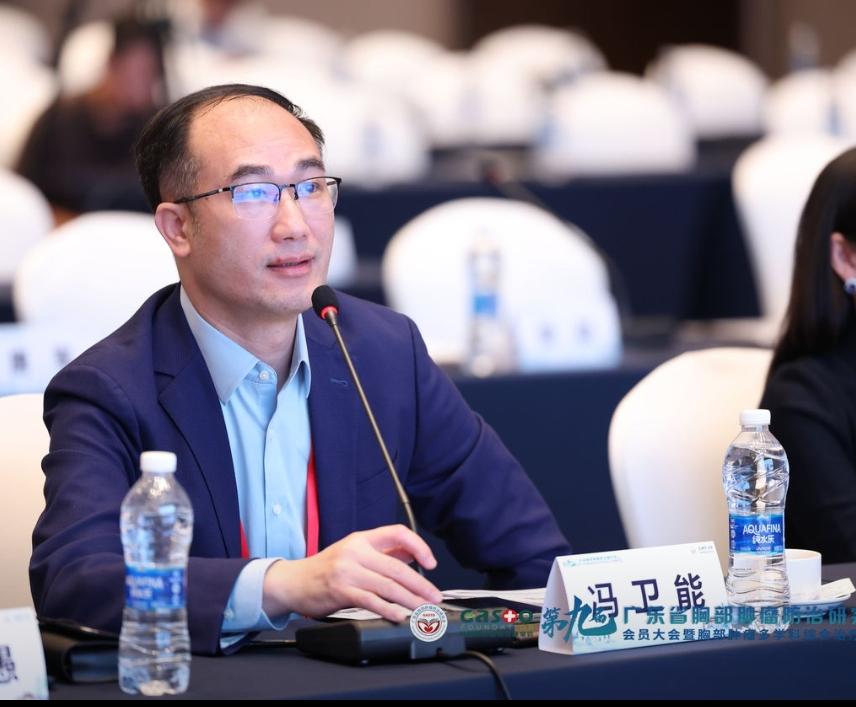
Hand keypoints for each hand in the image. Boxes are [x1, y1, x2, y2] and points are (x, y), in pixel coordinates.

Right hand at [261, 524, 442, 621]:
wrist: (293, 581)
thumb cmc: (325, 568)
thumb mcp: (354, 552)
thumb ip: (382, 552)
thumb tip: (413, 554)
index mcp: (362, 538)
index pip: (398, 533)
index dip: (419, 546)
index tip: (430, 562)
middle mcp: (356, 551)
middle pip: (397, 566)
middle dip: (420, 584)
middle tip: (434, 596)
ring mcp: (347, 570)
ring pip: (387, 585)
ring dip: (410, 600)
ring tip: (423, 609)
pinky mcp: (340, 590)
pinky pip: (370, 600)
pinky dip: (388, 609)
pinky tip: (399, 616)